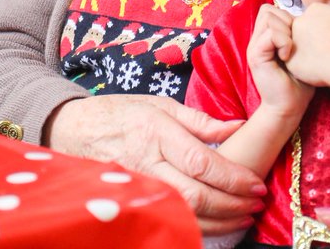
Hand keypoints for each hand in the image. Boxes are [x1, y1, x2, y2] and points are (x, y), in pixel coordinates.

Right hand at [44, 94, 264, 234]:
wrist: (73, 130)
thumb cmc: (120, 113)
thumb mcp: (160, 104)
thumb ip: (200, 120)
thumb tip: (238, 126)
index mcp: (157, 132)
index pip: (201, 162)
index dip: (232, 177)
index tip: (256, 183)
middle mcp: (147, 162)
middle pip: (195, 194)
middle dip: (232, 204)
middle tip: (256, 203)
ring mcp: (138, 185)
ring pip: (184, 214)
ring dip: (220, 220)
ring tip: (243, 215)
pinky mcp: (132, 201)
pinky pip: (168, 219)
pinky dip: (196, 226)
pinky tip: (215, 223)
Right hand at [246, 4, 312, 117]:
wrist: (288, 109)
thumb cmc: (299, 84)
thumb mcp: (301, 55)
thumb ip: (300, 36)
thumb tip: (313, 19)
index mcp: (265, 39)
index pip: (271, 10)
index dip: (287, 17)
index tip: (299, 38)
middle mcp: (257, 40)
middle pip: (267, 10)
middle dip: (286, 20)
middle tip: (294, 41)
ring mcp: (254, 47)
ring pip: (268, 17)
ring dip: (285, 30)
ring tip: (291, 49)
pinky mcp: (256, 56)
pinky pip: (270, 34)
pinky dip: (283, 41)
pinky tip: (288, 56)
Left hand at [287, 0, 329, 86]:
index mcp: (314, 10)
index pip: (316, 17)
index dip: (327, 29)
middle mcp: (299, 22)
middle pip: (305, 31)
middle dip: (314, 39)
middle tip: (329, 51)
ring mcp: (292, 41)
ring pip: (299, 46)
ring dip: (308, 52)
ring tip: (324, 62)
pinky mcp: (289, 60)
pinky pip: (295, 63)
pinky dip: (304, 67)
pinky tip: (318, 70)